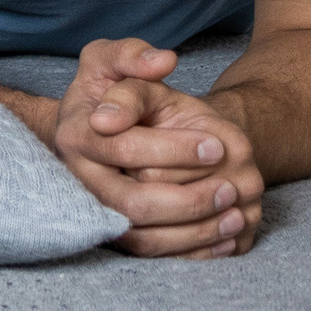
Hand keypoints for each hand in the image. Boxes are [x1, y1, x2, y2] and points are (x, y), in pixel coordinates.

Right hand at [51, 38, 263, 258]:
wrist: (103, 131)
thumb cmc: (114, 92)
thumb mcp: (113, 61)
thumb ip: (132, 54)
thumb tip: (162, 61)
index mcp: (74, 134)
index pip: (124, 149)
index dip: (175, 149)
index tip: (218, 144)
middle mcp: (77, 180)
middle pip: (132, 204)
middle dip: (188, 200)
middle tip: (231, 188)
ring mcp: (95, 212)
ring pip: (142, 239)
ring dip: (194, 233)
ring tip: (235, 215)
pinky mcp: (114, 237)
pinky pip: (152, 257)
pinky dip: (191, 254)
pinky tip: (225, 238)